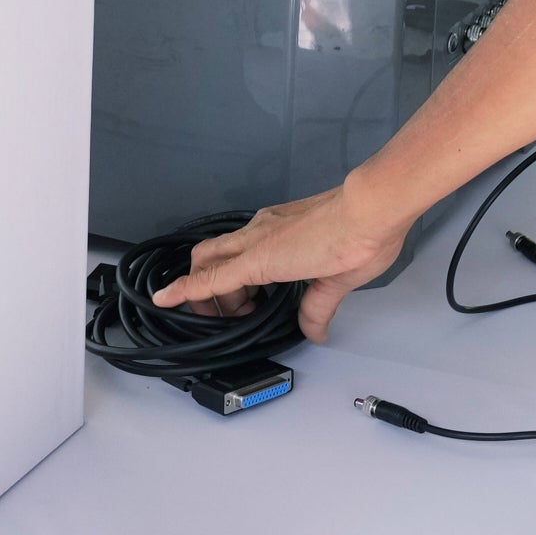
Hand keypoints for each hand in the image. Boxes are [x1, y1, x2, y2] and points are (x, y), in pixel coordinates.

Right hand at [151, 181, 411, 342]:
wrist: (373, 203)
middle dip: (203, 286)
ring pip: (226, 246)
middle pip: (207, 258)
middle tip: (227, 314)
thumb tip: (313, 331)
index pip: (212, 279)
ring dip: (227, 274)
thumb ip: (316, 308)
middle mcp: (257, 236)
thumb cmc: (355, 242)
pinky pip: (247, 236)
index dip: (185, 291)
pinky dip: (243, 258)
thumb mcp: (336, 285)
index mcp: (263, 258)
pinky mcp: (281, 215)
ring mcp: (268, 222)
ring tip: (253, 300)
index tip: (162, 298)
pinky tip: (268, 272)